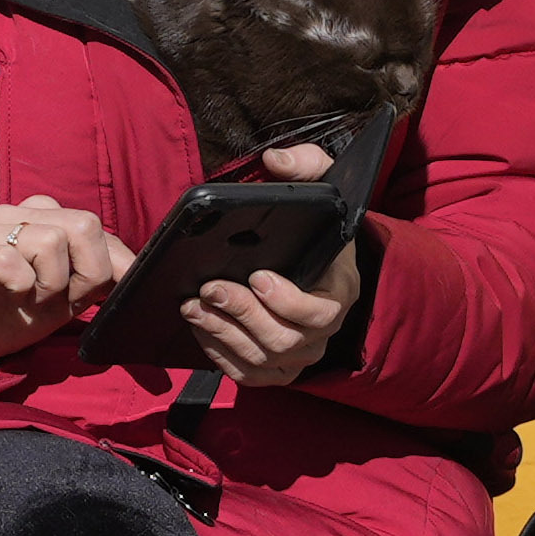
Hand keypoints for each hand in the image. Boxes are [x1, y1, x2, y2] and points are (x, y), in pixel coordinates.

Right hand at [0, 194, 129, 373]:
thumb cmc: (11, 314)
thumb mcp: (65, 296)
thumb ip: (96, 276)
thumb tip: (134, 270)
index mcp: (42, 218)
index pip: (96, 227)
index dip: (114, 263)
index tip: (105, 292)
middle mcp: (16, 216)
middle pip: (82, 225)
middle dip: (87, 272)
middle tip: (63, 298)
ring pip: (51, 241)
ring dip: (52, 283)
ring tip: (31, 298)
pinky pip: (10, 261)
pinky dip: (21, 285)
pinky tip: (12, 294)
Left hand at [178, 140, 369, 387]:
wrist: (314, 261)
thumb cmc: (316, 226)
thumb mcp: (324, 185)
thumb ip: (306, 166)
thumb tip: (275, 162)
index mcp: (340, 291)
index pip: (321, 312)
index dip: (287, 301)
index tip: (257, 276)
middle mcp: (324, 331)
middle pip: (283, 340)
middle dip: (241, 314)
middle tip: (210, 287)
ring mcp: (300, 354)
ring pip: (260, 359)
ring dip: (222, 332)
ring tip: (193, 305)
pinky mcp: (275, 368)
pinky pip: (246, 374)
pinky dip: (219, 354)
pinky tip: (200, 328)